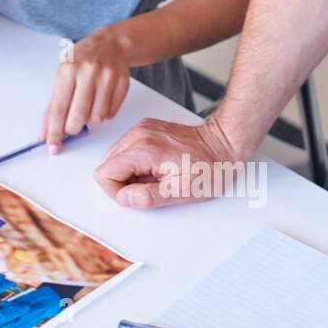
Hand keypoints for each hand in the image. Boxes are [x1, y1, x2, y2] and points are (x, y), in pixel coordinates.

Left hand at [41, 27, 129, 151]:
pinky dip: (104, 115)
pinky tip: (100, 103)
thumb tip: (44, 133)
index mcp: (68, 70)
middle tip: (71, 128)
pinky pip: (111, 113)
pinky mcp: (122, 83)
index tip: (52, 146)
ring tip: (87, 108)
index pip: (58, 109)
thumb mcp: (62, 76)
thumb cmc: (81, 61)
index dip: (54, 131)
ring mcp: (107, 77)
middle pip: (78, 116)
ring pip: (97, 118)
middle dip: (72, 129)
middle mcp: (88, 72)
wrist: (110, 44)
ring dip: (90, 121)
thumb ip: (52, 106)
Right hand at [94, 115, 251, 208]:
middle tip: (147, 187)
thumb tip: (124, 199)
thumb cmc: (209, 168)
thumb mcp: (182, 191)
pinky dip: (134, 162)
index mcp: (144, 149)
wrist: (224, 144)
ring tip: (153, 176)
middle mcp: (138, 134)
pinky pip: (125, 149)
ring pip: (113, 156)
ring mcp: (141, 128)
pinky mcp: (145, 128)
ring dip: (128, 172)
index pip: (104, 173)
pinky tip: (154, 166)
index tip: (136, 195)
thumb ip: (148, 197)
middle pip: (105, 164)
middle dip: (121, 182)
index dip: (116, 191)